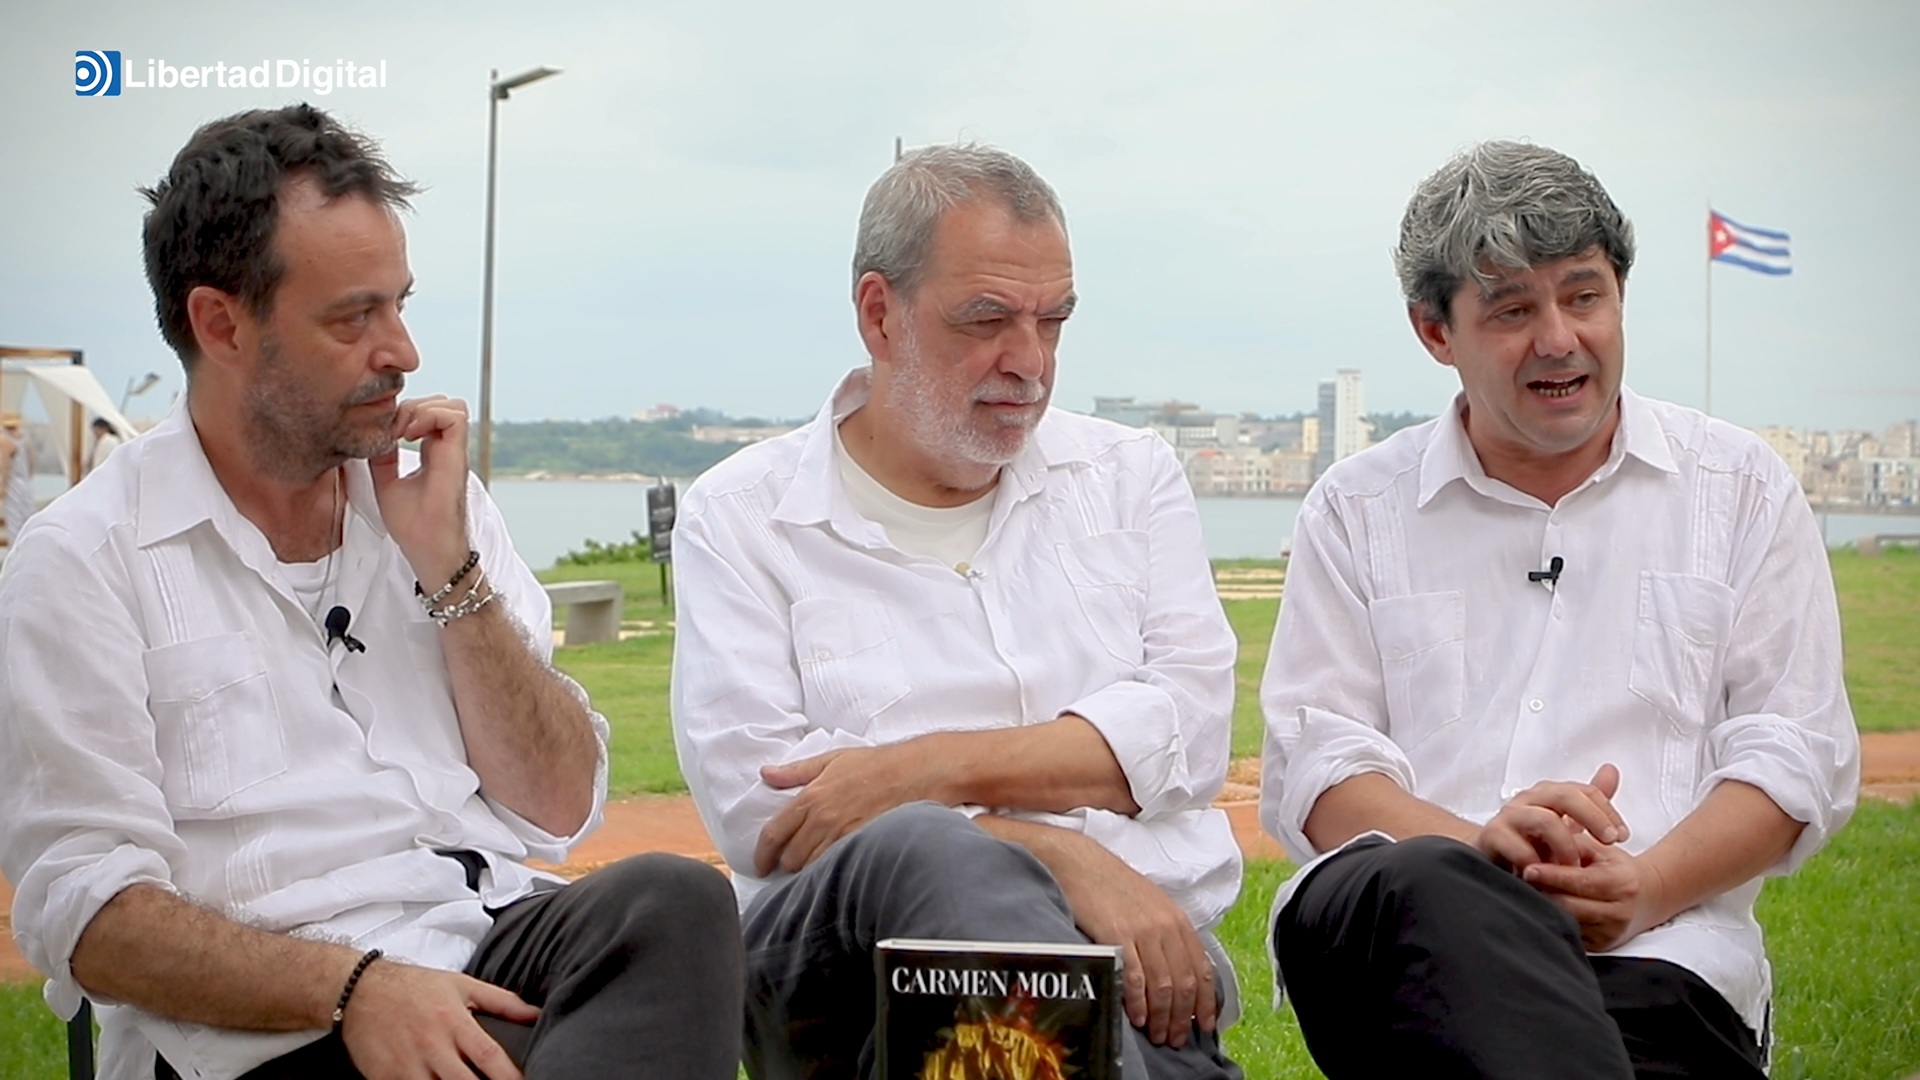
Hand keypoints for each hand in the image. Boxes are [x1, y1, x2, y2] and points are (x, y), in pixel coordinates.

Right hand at [340, 959, 539, 1079]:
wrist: (359, 989)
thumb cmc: (416, 987)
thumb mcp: (462, 985)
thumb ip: (503, 1002)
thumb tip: (538, 1013)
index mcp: (454, 1021)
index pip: (489, 1055)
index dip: (509, 1077)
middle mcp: (431, 1045)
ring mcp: (406, 1065)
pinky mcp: (384, 1078)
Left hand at [369, 396, 471, 588]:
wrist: (428, 548)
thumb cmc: (413, 526)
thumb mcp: (386, 483)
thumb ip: (383, 459)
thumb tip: (372, 436)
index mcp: (434, 455)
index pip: (429, 416)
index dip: (404, 414)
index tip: (383, 432)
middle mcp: (448, 450)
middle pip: (442, 404)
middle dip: (413, 406)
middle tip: (391, 428)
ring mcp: (455, 452)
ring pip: (452, 405)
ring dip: (422, 408)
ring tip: (401, 431)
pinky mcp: (457, 457)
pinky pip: (454, 417)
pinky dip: (429, 416)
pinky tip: (408, 435)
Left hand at [753, 743, 939, 875]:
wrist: (915, 773)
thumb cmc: (875, 764)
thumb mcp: (831, 759)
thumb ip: (795, 771)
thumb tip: (766, 773)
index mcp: (811, 797)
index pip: (773, 834)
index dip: (762, 855)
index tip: (760, 865)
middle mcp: (824, 820)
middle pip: (791, 858)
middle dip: (786, 864)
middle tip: (789, 864)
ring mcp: (844, 836)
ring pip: (812, 867)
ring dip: (807, 870)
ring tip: (810, 867)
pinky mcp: (863, 846)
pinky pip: (837, 867)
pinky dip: (830, 871)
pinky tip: (832, 868)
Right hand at [1042, 832, 1216, 1047]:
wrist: (1079, 864)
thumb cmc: (1111, 885)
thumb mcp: (1150, 906)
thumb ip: (1167, 936)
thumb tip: (1176, 974)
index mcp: (1178, 920)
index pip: (1203, 970)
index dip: (1206, 1003)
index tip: (1203, 1025)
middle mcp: (1166, 926)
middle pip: (1184, 983)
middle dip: (1183, 1017)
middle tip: (1176, 1038)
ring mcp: (1142, 931)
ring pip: (1163, 985)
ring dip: (1162, 1016)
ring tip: (1158, 1035)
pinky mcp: (1117, 936)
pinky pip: (1134, 978)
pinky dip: (1138, 1003)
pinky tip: (1137, 1017)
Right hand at [1473, 764, 1628, 871]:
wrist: (1489, 859)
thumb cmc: (1529, 842)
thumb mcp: (1564, 823)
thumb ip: (1589, 801)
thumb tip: (1612, 770)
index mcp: (1547, 794)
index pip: (1584, 791)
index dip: (1607, 812)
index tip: (1623, 837)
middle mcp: (1528, 800)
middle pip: (1565, 796)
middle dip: (1592, 818)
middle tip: (1609, 842)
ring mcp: (1509, 817)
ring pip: (1544, 820)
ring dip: (1566, 846)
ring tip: (1574, 866)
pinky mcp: (1492, 837)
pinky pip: (1518, 846)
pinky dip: (1536, 862)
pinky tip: (1547, 875)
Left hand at [1523, 833, 1670, 951]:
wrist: (1646, 897)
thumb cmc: (1617, 869)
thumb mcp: (1600, 849)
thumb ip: (1573, 845)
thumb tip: (1541, 848)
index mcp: (1621, 884)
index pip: (1580, 881)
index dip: (1552, 875)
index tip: (1529, 869)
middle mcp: (1618, 912)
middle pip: (1569, 905)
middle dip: (1542, 892)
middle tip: (1520, 879)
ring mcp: (1609, 932)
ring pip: (1566, 921)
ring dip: (1544, 906)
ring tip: (1529, 891)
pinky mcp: (1600, 946)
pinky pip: (1569, 933)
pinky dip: (1553, 919)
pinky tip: (1542, 906)